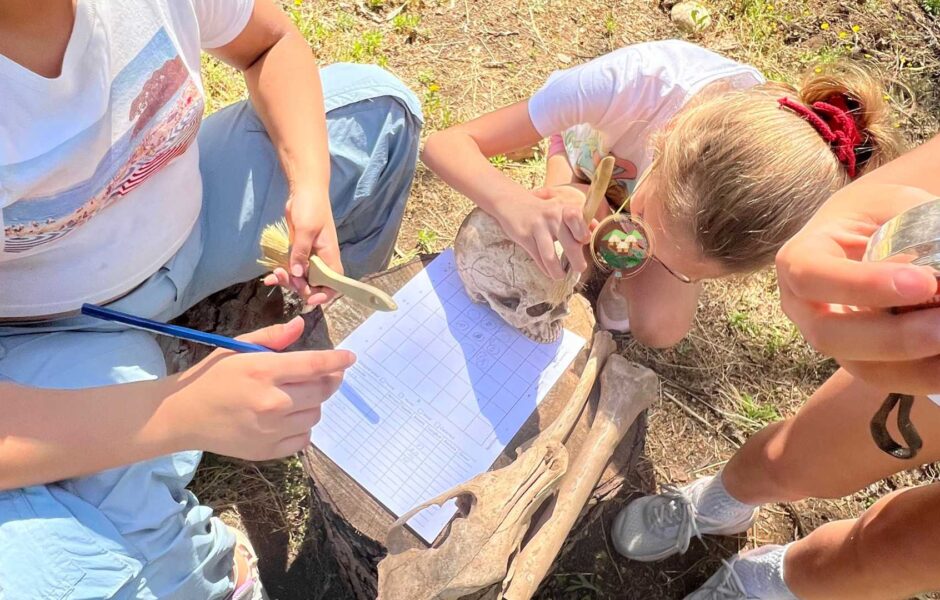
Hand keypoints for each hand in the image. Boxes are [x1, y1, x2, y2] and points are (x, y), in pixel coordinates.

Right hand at [164, 317, 354, 459]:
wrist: (183, 416)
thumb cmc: (212, 377)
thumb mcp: (238, 348)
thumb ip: (273, 338)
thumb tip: (300, 325)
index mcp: (263, 371)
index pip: (314, 365)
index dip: (337, 361)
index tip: (350, 358)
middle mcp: (271, 402)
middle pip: (321, 391)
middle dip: (329, 379)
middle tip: (324, 375)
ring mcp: (271, 429)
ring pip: (315, 414)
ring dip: (313, 403)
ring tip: (296, 396)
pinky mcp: (268, 450)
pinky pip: (304, 438)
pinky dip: (302, 427)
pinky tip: (288, 417)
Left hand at [264, 188, 342, 306]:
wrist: (305, 191)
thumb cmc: (311, 207)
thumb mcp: (306, 229)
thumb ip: (301, 252)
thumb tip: (298, 274)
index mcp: (329, 255)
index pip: (333, 282)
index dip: (324, 294)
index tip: (310, 297)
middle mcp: (321, 259)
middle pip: (314, 284)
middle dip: (299, 286)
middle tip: (285, 277)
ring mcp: (309, 256)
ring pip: (301, 278)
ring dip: (288, 281)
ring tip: (275, 275)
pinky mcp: (298, 252)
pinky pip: (291, 268)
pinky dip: (282, 274)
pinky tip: (270, 277)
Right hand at [495, 184, 591, 278]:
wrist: (511, 202)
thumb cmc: (542, 210)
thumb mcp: (560, 209)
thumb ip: (579, 219)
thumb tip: (596, 229)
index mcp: (564, 209)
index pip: (578, 220)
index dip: (583, 234)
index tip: (583, 243)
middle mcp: (552, 217)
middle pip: (569, 244)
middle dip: (577, 261)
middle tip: (579, 268)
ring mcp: (537, 226)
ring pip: (550, 255)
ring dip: (557, 271)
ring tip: (560, 276)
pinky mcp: (524, 236)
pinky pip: (537, 257)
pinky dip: (545, 268)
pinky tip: (548, 272)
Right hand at [775, 183, 939, 393]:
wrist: (866, 235)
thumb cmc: (876, 215)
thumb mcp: (892, 205)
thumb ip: (919, 227)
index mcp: (799, 260)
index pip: (813, 277)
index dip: (863, 285)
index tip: (924, 282)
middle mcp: (804, 308)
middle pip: (830, 336)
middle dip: (893, 338)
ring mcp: (831, 339)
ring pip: (860, 367)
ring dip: (916, 365)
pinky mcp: (860, 359)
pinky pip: (889, 378)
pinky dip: (929, 375)